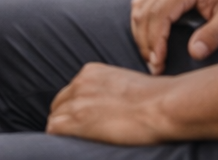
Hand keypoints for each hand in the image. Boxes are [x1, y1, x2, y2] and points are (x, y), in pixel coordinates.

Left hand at [46, 64, 168, 144]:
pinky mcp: (77, 119)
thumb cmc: (159, 99)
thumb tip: (117, 107)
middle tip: (82, 135)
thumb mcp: (130, 86)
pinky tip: (74, 145)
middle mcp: (80, 82)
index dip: (77, 109)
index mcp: (92, 72)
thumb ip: (115, 92)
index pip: (73, 92)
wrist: (164, 105)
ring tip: (79, 143)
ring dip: (65, 131)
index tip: (87, 121)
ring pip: (55, 118)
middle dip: (67, 119)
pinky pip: (54, 130)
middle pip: (60, 104)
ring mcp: (77, 100)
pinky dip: (60, 139)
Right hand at [129, 0, 217, 74]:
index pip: (160, 13)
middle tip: (155, 68)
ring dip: (141, 34)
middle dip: (146, 42)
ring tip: (152, 58)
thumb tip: (193, 53)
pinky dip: (143, 25)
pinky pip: (144, 5)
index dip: (155, 40)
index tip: (158, 63)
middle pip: (144, 12)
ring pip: (140, 8)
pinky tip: (150, 41)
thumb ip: (214, 35)